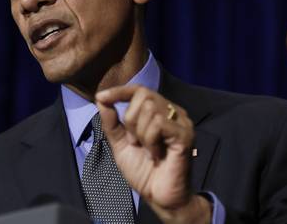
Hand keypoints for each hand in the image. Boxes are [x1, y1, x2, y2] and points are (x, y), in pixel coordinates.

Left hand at [95, 85, 210, 223]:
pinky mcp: (185, 135)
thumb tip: (101, 98)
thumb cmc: (143, 171)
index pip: (139, 90)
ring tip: (147, 151)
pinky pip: (159, 124)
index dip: (119, 90)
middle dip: (131, 119)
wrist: (158, 196)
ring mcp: (182, 122)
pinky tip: (155, 154)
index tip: (101, 97)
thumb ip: (111, 122)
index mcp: (160, 112)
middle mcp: (173, 112)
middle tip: (135, 142)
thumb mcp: (120, 143)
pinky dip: (150, 140)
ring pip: (150, 109)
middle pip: (143, 95)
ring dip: (140, 133)